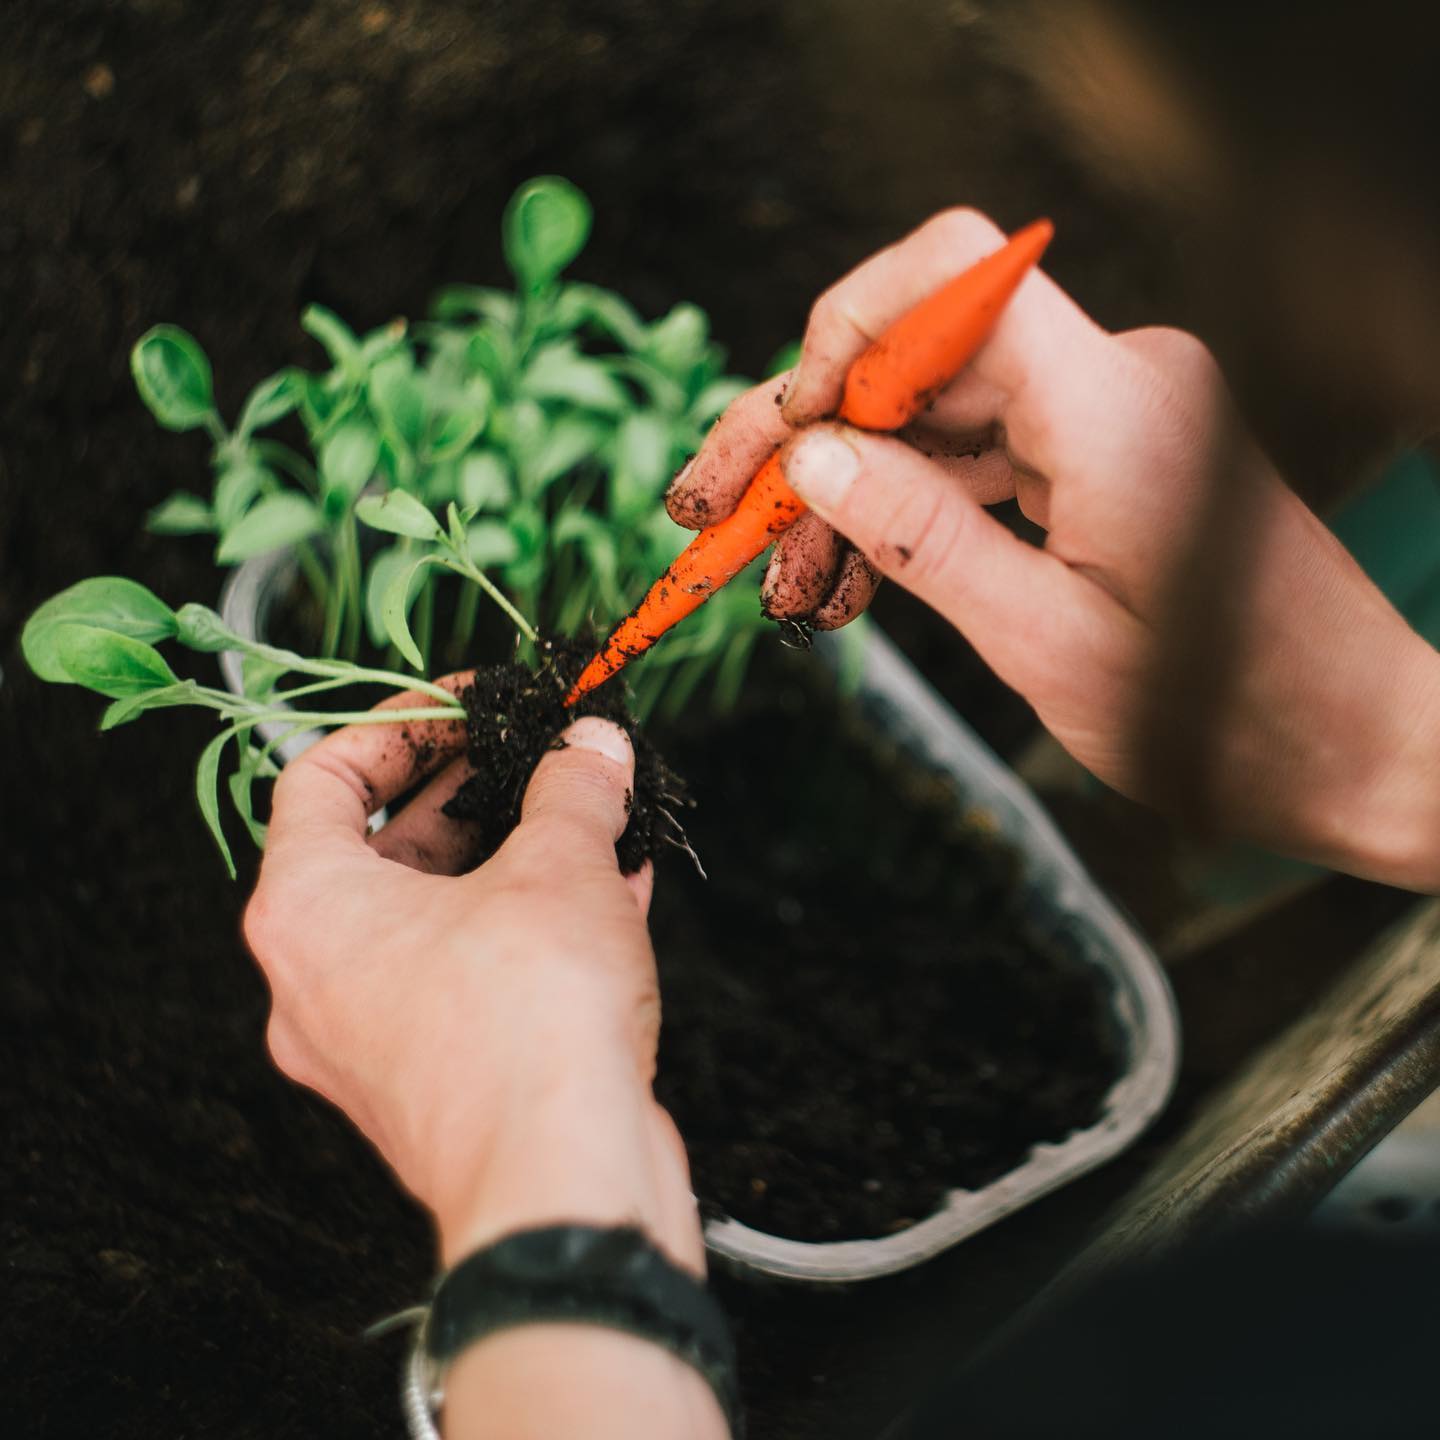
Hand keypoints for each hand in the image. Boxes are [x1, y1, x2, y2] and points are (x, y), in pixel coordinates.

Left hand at [243, 686, 698, 1269]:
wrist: (560, 1185)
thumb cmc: (528, 1022)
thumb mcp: (558, 870)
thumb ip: (573, 792)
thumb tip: (595, 747)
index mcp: (308, 911)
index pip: (321, 780)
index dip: (399, 722)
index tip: (471, 702)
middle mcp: (321, 980)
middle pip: (388, 850)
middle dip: (477, 791)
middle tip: (542, 752)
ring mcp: (378, 1041)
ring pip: (444, 917)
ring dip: (519, 857)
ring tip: (590, 810)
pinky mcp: (441, 1083)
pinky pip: (480, 976)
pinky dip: (537, 925)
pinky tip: (617, 886)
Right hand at [668, 208, 1439, 887]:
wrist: (1352, 748)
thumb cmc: (1226, 718)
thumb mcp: (1047, 644)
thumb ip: (921, 539)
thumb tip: (811, 459)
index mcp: (1115, 406)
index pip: (951, 283)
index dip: (842, 336)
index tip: (779, 436)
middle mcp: (1118, 382)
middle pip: (921, 359)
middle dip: (808, 440)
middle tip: (715, 518)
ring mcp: (1114, 416)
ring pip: (937, 419)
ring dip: (851, 495)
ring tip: (784, 589)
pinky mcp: (1109, 457)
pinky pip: (982, 461)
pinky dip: (913, 514)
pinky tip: (849, 584)